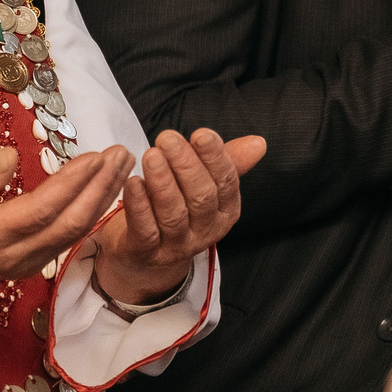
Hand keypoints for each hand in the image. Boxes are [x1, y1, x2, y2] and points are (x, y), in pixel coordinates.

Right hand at [0, 145, 127, 333]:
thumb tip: (13, 156)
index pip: (43, 208)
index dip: (73, 182)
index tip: (96, 155)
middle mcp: (12, 256)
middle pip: (69, 225)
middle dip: (101, 189)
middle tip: (123, 154)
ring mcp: (22, 265)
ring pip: (73, 234)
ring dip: (101, 199)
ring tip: (121, 167)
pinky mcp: (27, 264)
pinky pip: (66, 240)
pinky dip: (89, 214)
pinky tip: (102, 193)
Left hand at [91, 128, 267, 304]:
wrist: (148, 257)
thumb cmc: (179, 209)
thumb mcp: (205, 184)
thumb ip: (228, 162)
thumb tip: (258, 143)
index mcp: (225, 211)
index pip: (226, 182)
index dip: (215, 157)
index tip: (201, 134)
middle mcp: (205, 230)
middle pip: (201, 197)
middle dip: (186, 165)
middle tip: (167, 138)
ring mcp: (177, 245)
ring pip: (174, 215)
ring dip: (162, 183)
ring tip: (151, 156)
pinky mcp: (147, 253)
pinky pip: (146, 231)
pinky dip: (140, 206)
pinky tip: (133, 183)